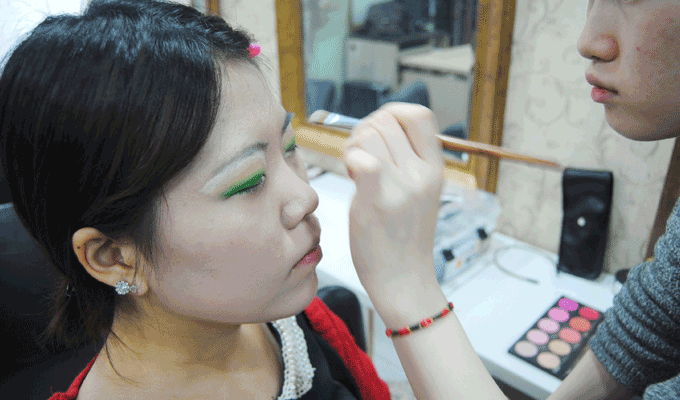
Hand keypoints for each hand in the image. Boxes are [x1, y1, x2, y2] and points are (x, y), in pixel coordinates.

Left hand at [343, 103, 444, 310]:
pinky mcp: (377, 200)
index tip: (378, 132)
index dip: (392, 113)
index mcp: (436, 168)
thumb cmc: (403, 237)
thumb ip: (406, 161)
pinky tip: (352, 177)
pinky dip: (350, 160)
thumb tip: (378, 128)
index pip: (419, 114)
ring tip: (356, 170)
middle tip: (360, 157)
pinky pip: (360, 158)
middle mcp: (422, 173)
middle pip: (386, 121)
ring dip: (353, 146)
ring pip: (369, 135)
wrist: (403, 280)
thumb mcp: (419, 193)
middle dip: (365, 131)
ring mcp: (402, 186)